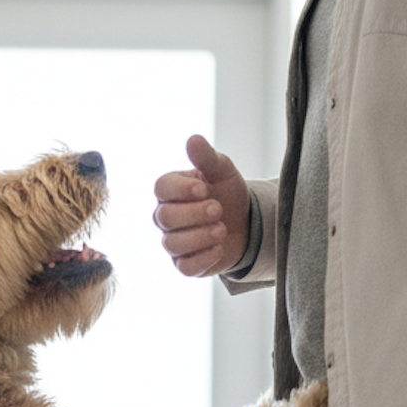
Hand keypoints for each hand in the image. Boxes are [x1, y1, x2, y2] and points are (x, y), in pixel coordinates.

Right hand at [152, 134, 250, 276]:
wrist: (245, 222)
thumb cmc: (227, 192)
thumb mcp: (222, 171)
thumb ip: (206, 158)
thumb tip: (193, 139)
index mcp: (170, 190)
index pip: (161, 188)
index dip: (182, 189)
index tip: (205, 188)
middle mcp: (165, 216)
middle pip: (165, 217)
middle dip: (195, 214)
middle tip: (219, 208)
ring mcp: (173, 241)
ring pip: (173, 243)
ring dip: (201, 236)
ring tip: (222, 229)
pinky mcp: (184, 263)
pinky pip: (184, 267)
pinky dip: (203, 258)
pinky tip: (219, 247)